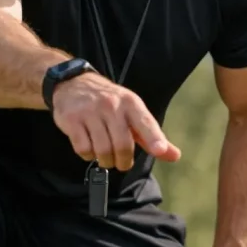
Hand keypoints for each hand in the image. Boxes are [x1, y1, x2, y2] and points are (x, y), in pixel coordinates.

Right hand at [50, 72, 180, 169]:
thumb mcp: (132, 112)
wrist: (73, 83)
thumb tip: (174, 156)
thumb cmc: (109, 103)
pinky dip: (88, 156)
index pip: (146, 122)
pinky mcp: (72, 120)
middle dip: (124, 161)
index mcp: (131, 103)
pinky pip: (83, 149)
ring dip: (106, 161)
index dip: (154, 138)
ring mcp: (90, 112)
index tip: (160, 150)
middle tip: (122, 163)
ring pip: (102, 150)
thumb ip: (152, 135)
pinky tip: (91, 149)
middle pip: (122, 144)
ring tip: (107, 158)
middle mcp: (112, 105)